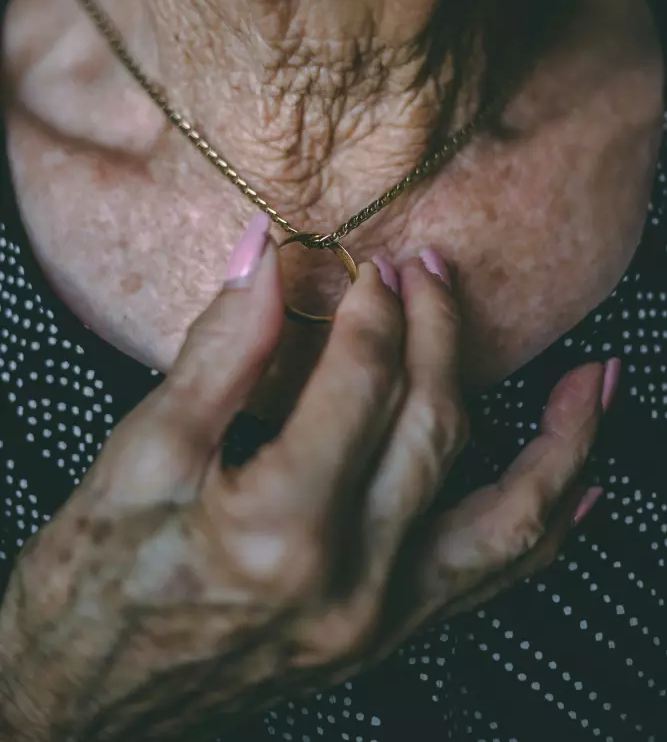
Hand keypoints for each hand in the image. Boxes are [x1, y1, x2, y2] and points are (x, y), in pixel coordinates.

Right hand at [0, 215, 611, 741]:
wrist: (82, 703)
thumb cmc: (93, 587)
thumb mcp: (139, 454)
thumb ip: (219, 348)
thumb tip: (264, 256)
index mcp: (282, 527)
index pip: (364, 379)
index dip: (371, 306)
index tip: (365, 266)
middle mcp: (350, 582)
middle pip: (435, 426)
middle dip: (442, 334)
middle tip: (433, 275)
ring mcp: (378, 619)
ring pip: (506, 520)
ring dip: (561, 443)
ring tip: (599, 384)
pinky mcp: (382, 636)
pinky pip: (489, 580)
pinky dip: (544, 528)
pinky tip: (580, 494)